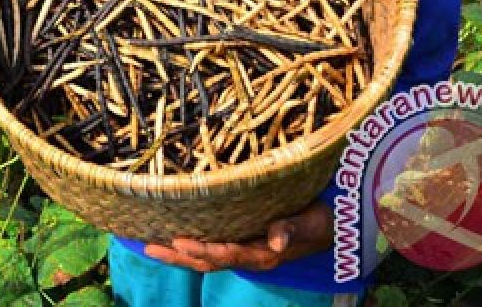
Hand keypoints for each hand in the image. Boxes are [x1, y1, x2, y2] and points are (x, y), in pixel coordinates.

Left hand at [144, 199, 332, 272]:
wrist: (332, 225)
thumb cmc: (321, 220)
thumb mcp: (311, 223)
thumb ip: (293, 230)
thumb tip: (277, 243)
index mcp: (262, 255)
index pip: (226, 254)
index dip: (203, 250)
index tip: (179, 242)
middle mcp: (249, 256)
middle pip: (207, 261)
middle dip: (178, 256)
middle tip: (148, 248)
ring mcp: (244, 250)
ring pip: (205, 257)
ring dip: (178, 253)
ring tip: (149, 246)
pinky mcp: (243, 241)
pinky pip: (212, 246)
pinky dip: (190, 244)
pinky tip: (172, 238)